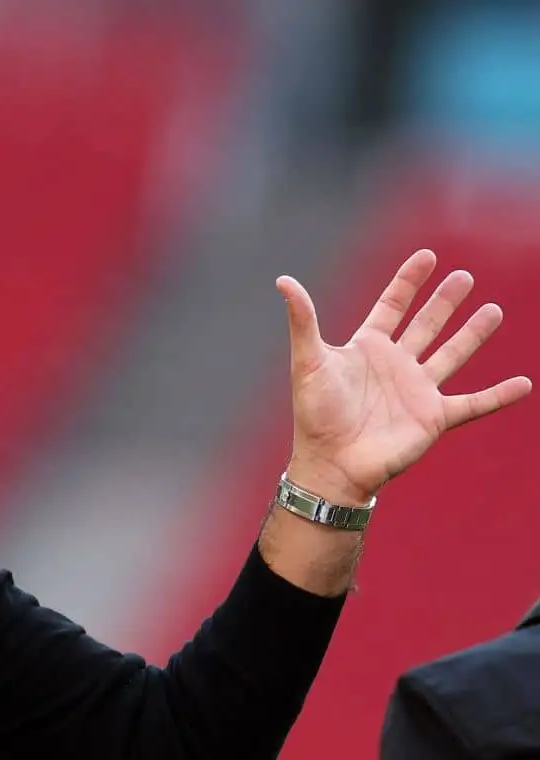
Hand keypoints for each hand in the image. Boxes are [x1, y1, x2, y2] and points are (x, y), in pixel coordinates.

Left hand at [277, 249, 530, 504]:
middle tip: (464, 276)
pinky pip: (474, 404)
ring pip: (452, 355)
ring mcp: (417, 390)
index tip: (427, 256)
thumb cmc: (315, 415)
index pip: (392, 305)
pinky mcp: (434, 417)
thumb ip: (303, 320)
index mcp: (366, 348)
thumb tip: (283, 279)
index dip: (408, 282)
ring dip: (473, 334)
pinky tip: (523, 384)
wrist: (331, 464)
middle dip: (444, 301)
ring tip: (493, 310)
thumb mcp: (309, 361)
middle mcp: (395, 365)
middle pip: (426, 325)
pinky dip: (499, 396)